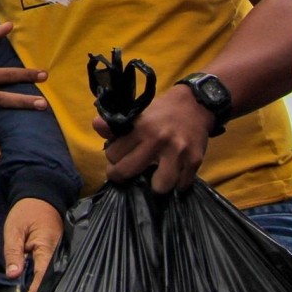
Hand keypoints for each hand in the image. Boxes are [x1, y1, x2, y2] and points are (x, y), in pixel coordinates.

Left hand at [4, 197, 63, 291]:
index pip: (42, 276)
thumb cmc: (26, 211)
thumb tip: (13, 276)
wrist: (41, 196)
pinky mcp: (54, 256)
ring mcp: (57, 255)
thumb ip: (13, 253)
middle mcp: (56, 254)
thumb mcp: (14, 230)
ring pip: (49, 282)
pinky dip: (40, 289)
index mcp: (47, 247)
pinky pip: (49, 275)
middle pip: (48, 284)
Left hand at [96, 87, 211, 192]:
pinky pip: (181, 186)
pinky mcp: (195, 161)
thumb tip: (96, 125)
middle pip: (128, 172)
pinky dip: (177, 184)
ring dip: (155, 185)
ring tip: (154, 177)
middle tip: (127, 173)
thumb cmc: (162, 112)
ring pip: (159, 187)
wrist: (196, 104)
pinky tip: (173, 175)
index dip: (113, 158)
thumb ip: (115, 125)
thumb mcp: (138, 114)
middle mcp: (158, 140)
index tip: (118, 157)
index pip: (113, 155)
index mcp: (141, 127)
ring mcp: (178, 152)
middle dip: (123, 176)